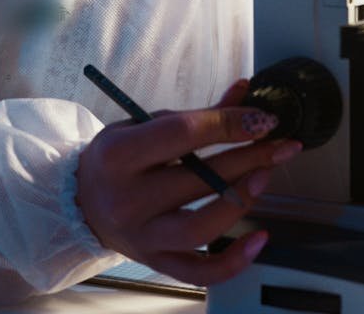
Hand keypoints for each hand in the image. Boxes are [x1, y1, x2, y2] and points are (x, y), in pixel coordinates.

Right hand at [76, 81, 300, 285]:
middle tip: (281, 144)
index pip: (183, 135)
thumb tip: (245, 92)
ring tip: (265, 176)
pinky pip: (198, 272)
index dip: (229, 125)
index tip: (263, 119)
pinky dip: (233, 261)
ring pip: (200, 228)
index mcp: (119, 154)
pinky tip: (259, 239)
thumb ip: (198, 114)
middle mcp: (127, 199)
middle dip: (249, 158)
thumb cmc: (117, 157)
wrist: (83, 201)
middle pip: (199, 179)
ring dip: (242, 200)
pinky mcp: (154, 261)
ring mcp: (140, 236)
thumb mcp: (145, 124)